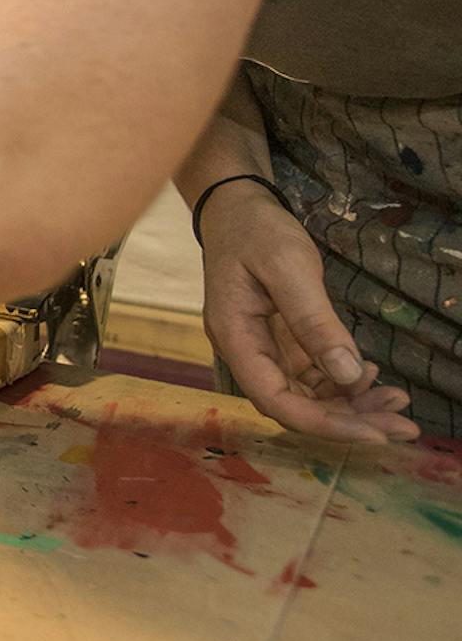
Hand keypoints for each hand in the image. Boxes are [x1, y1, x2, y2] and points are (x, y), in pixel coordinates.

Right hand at [201, 186, 417, 443]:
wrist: (236, 208)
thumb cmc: (255, 231)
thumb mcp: (289, 267)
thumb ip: (315, 322)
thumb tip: (348, 375)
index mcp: (236, 338)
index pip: (276, 399)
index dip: (324, 423)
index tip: (374, 432)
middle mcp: (246, 352)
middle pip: (295, 405)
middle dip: (348, 420)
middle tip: (404, 425)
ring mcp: (263, 348)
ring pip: (306, 395)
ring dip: (351, 404)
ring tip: (398, 400)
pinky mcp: (279, 341)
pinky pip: (311, 376)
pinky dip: (343, 382)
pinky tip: (371, 375)